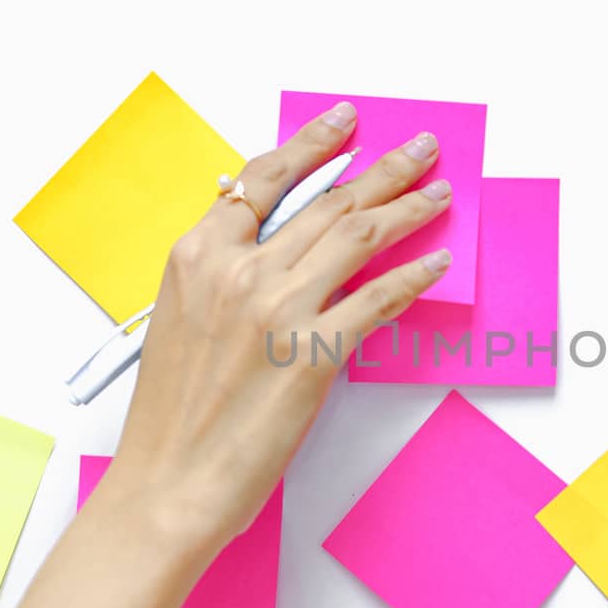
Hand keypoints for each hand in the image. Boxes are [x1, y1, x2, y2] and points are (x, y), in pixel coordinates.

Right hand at [101, 101, 452, 555]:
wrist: (168, 483)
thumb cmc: (171, 415)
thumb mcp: (180, 319)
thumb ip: (221, 275)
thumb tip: (271, 245)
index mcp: (197, 256)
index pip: (264, 178)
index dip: (312, 145)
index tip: (344, 123)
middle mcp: (238, 271)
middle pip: (326, 201)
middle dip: (383, 168)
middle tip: (420, 148)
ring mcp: (278, 309)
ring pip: (358, 235)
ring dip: (408, 206)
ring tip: (439, 190)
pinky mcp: (314, 354)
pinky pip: (378, 298)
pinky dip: (414, 273)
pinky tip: (436, 259)